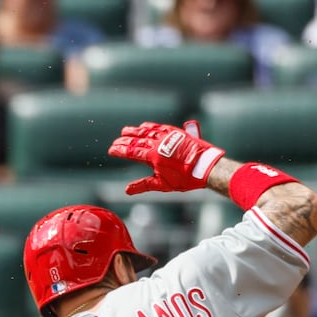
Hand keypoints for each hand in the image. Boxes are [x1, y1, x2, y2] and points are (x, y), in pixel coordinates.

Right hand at [108, 120, 223, 195]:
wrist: (205, 166)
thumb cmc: (184, 178)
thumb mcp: (162, 185)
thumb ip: (143, 185)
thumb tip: (127, 190)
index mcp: (153, 156)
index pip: (131, 151)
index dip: (119, 150)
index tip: (111, 150)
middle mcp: (158, 144)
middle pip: (136, 140)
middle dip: (124, 141)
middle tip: (115, 142)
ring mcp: (167, 137)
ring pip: (146, 132)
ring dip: (134, 131)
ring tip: (125, 131)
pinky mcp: (176, 133)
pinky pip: (159, 127)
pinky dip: (149, 127)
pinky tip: (144, 126)